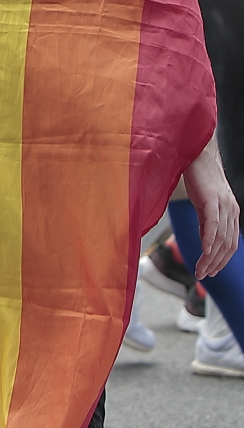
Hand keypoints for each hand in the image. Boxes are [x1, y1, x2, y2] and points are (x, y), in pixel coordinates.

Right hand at [181, 136, 239, 278]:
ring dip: (210, 257)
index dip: (220, 260)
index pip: (229, 243)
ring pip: (220, 238)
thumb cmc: (197, 175)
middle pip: (227, 245)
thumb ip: (206, 220)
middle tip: (202, 276)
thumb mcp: (203, 202)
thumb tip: (204, 239)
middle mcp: (231, 210)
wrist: (196, 151)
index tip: (208, 272)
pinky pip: (213, 224)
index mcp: (231, 212)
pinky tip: (204, 251)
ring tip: (200, 269)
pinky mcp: (212, 198)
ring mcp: (223, 204)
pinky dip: (209, 239)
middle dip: (215, 263)